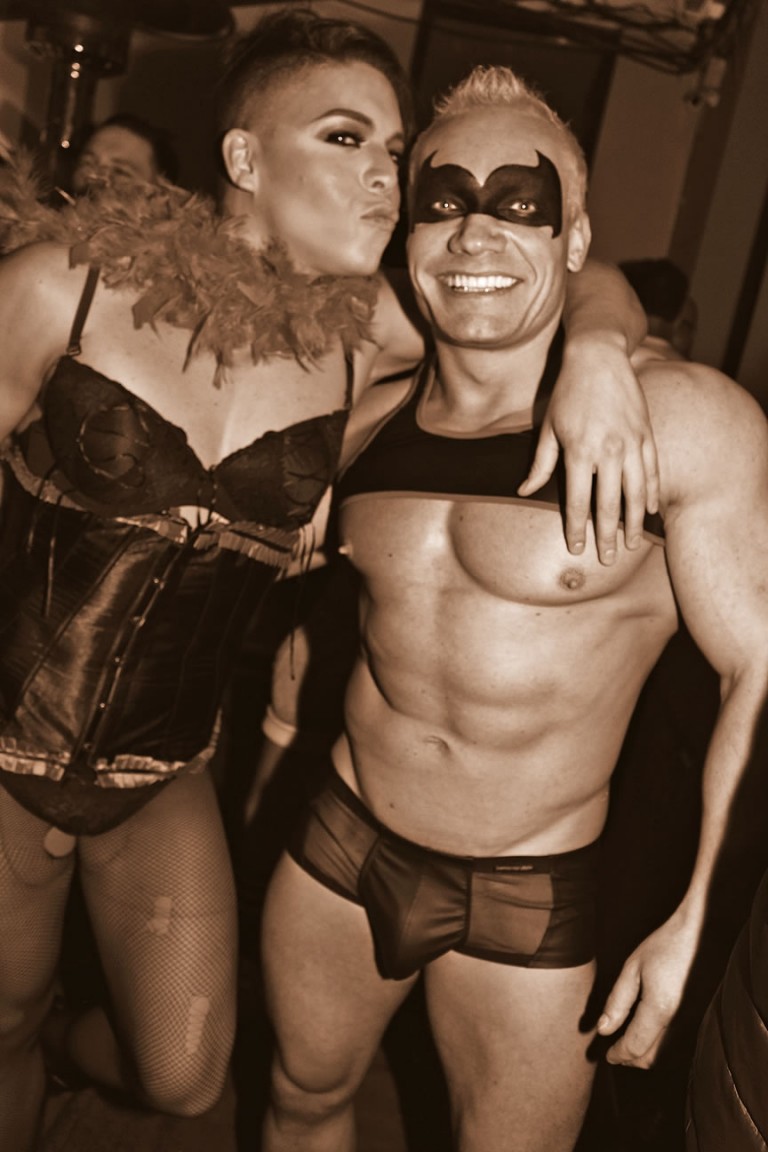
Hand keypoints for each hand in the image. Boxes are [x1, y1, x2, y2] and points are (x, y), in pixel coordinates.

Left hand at [519, 337, 659, 564]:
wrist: (599, 356)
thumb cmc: (567, 392)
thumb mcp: (548, 428)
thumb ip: (540, 464)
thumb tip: (523, 491)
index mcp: (580, 451)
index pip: (579, 501)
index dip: (577, 528)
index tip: (576, 548)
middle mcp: (609, 450)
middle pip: (609, 504)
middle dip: (607, 535)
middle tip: (608, 559)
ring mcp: (632, 442)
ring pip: (636, 492)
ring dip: (635, 522)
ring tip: (633, 544)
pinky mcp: (647, 433)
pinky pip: (653, 471)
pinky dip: (653, 492)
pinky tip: (652, 510)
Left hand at [596, 917, 698, 1068]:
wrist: (704, 933)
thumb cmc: (666, 945)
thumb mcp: (634, 967)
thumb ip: (617, 1002)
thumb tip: (603, 1030)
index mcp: (660, 1009)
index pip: (634, 1046)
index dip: (618, 1054)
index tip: (607, 1055)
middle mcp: (680, 1022)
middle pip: (651, 1058)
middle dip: (630, 1058)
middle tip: (614, 1051)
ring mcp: (694, 1022)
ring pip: (666, 1054)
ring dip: (645, 1055)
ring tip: (628, 1043)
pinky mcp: (702, 1018)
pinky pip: (678, 1043)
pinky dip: (660, 1046)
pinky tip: (650, 1034)